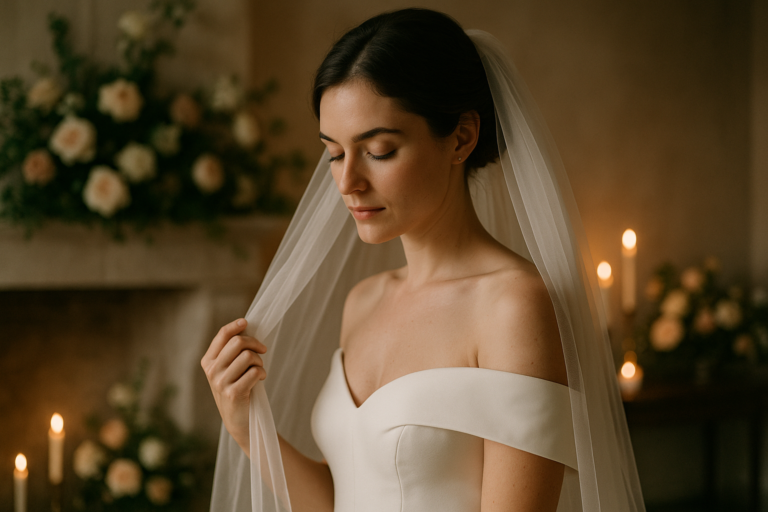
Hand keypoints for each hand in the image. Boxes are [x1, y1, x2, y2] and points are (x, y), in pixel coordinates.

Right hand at [201, 318, 266, 455]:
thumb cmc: (238, 389)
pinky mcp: (233, 393)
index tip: (246, 322)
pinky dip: (262, 373)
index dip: (235, 326)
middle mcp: (212, 370)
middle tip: (263, 349)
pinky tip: (260, 378)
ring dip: (259, 361)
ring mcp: (220, 382)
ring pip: (247, 356)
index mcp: (208, 361)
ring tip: (260, 369)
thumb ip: (232, 351)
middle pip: (237, 342)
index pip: (222, 335)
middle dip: (254, 343)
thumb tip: (246, 327)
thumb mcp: (229, 369)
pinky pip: (254, 372)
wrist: (240, 420)